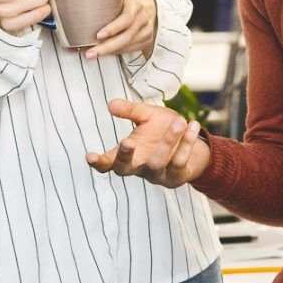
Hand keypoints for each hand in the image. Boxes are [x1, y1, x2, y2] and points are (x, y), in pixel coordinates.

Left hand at [82, 0, 157, 59]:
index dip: (114, 27)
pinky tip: (97, 55)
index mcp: (137, 4)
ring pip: (126, 46)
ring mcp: (144, 32)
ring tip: (89, 56)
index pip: (127, 18)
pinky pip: (127, 50)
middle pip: (125, 36)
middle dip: (107, 46)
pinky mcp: (142, 41)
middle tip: (89, 51)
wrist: (150, 5)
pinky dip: (112, 54)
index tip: (98, 34)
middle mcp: (142, 20)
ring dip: (107, 52)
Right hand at [86, 98, 208, 187]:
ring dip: (168, 141)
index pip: (107, 162)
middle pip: (124, 170)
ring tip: (180, 120)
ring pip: (157, 163)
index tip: (90, 156)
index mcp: (127, 154)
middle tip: (128, 140)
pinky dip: (186, 142)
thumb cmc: (163, 128)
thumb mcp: (147, 115)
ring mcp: (156, 176)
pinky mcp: (175, 178)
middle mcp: (138, 168)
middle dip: (125, 157)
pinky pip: (179, 161)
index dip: (98, 162)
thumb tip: (110, 104)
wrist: (192, 140)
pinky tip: (192, 125)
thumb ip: (130, 111)